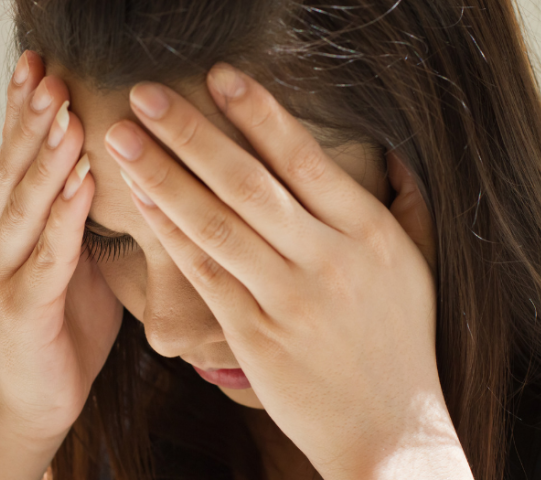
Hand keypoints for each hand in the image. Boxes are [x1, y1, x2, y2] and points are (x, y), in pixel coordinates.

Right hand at [0, 51, 121, 442]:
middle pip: (16, 168)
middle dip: (32, 117)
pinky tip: (81, 184)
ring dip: (46, 156)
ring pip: (25, 204)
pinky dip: (64, 218)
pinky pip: (48, 256)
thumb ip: (83, 214)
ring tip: (63, 111)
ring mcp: (5, 272)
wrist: (41, 392)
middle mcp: (2, 239)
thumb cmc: (69, 319)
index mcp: (17, 223)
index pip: (21, 157)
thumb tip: (117, 166)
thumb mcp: (79, 256)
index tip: (44, 65)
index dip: (29, 110)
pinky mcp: (24, 308)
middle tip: (48, 71)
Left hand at [103, 63, 468, 477]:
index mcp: (369, 234)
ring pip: (216, 225)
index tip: (219, 76)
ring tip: (123, 141)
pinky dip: (170, 234)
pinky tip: (142, 202)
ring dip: (163, 178)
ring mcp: (288, 300)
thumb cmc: (401, 340)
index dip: (258, 114)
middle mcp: (328, 260)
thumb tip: (394, 154)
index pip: (304, 160)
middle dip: (190, 133)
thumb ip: (406, 205)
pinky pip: (204, 274)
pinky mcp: (254, 335)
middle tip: (145, 95)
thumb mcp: (417, 266)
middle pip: (248, 183)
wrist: (389, 427)